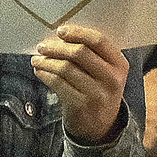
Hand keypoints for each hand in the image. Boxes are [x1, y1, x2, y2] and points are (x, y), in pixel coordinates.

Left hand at [32, 23, 125, 144]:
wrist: (101, 125)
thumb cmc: (98, 90)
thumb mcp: (105, 72)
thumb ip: (91, 55)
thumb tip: (60, 37)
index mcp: (119, 64)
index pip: (98, 41)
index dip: (77, 33)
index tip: (60, 31)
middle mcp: (112, 78)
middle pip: (79, 53)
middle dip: (56, 47)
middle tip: (42, 46)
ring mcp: (97, 94)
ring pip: (65, 68)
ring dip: (47, 61)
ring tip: (37, 59)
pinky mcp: (82, 105)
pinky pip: (58, 84)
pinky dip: (45, 75)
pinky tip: (40, 71)